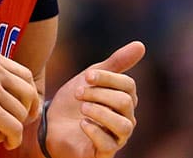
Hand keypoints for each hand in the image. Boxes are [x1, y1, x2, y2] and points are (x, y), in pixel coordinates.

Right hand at [0, 46, 41, 149]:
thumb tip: (15, 96)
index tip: (24, 110)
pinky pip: (14, 128)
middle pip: (28, 93)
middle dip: (26, 113)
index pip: (25, 74)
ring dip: (12, 129)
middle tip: (15, 126)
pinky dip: (11, 139)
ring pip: (21, 113)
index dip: (28, 96)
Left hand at [44, 41, 144, 157]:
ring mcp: (116, 138)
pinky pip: (109, 145)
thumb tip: (141, 45)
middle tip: (78, 92)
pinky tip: (81, 123)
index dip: (108, 78)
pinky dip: (95, 131)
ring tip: (82, 108)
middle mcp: (126, 119)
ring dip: (100, 112)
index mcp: (125, 99)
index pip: (128, 86)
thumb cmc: (75, 101)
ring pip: (123, 126)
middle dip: (99, 94)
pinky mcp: (103, 153)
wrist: (51, 124)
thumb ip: (115, 63)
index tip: (87, 76)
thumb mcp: (92, 78)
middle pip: (125, 103)